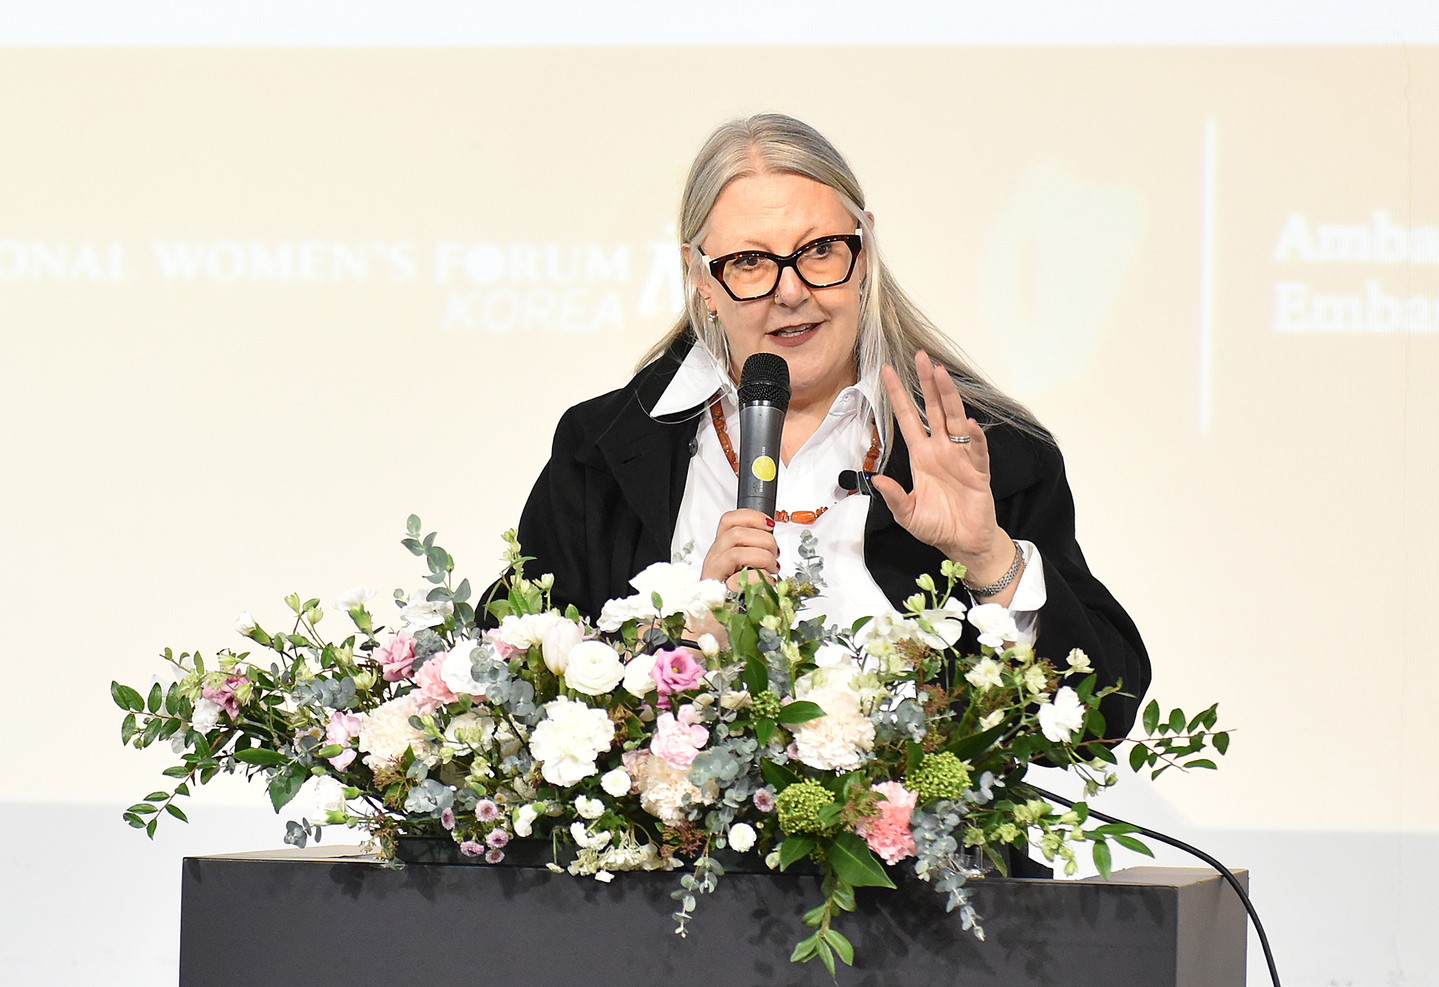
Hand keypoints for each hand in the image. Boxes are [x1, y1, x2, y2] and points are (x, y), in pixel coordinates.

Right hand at [701, 509, 779, 589]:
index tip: (770, 525)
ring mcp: (715, 575)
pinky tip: (767, 582)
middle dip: (764, 540)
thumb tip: (773, 546)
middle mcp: (715, 558)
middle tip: (775, 553)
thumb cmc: (731, 591)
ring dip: (763, 558)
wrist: (713, 617)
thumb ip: (752, 551)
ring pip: (737, 553)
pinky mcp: (720, 593)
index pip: (729, 520)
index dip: (752, 517)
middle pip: (737, 534)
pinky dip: (760, 578)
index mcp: (721, 547)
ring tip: (772, 568)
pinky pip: (741, 579)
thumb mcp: (741, 565)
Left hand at [871, 351, 1016, 589]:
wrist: (963, 543)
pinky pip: (976, 451)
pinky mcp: (978, 472)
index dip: (898, 395)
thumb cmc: (936, 526)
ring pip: (954, 420)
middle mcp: (941, 449)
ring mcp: (960, 457)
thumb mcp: (907, 513)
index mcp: (922, 455)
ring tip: (942, 374)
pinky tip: (967, 423)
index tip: (886, 371)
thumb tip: (876, 479)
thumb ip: (894, 496)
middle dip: (928, 383)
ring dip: (949, 397)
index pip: (908, 418)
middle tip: (922, 357)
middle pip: (934, 409)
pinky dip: (973, 437)